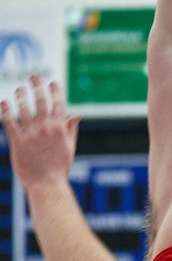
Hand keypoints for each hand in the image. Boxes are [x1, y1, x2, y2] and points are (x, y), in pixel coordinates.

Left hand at [1, 75, 78, 190]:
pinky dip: (6, 110)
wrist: (47, 184)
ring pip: (24, 108)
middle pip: (40, 101)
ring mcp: (30, 133)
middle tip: (34, 75)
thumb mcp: (69, 148)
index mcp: (59, 129)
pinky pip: (10, 121)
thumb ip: (70, 130)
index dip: (55, 91)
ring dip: (21, 96)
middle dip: (37, 86)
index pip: (58, 104)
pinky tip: (4, 103)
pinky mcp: (18, 140)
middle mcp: (45, 128)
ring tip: (19, 89)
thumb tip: (75, 115)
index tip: (52, 82)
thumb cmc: (59, 169)